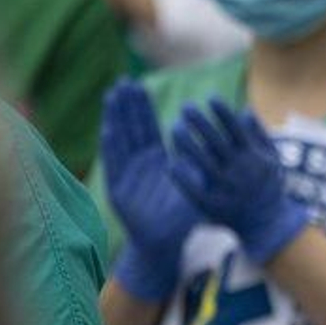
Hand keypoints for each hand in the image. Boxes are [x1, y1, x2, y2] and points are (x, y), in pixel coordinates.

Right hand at [100, 79, 199, 301]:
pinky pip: (114, 164)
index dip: (142, 108)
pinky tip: (109, 128)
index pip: (148, 128)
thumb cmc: (182, 217)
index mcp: (157, 161)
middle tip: (123, 81)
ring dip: (115, 119)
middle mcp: (139, 165)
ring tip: (112, 96)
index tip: (139, 84)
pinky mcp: (117, 189)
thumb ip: (199, 165)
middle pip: (131, 129)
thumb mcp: (196, 186)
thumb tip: (216, 142)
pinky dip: (111, 146)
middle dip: (126, 106)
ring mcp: (126, 175)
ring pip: (120, 141)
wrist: (165, 243)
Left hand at [170, 98, 308, 264]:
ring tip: (174, 127)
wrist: (267, 225)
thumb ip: (259, 135)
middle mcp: (240, 171)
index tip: (210, 97)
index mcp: (254, 157)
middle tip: (185, 106)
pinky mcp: (213, 205)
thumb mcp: (272, 159)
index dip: (223, 113)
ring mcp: (226, 188)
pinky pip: (195, 189)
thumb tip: (244, 111)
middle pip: (217, 142)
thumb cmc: (268, 186)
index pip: (236, 130)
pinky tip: (171, 162)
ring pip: (203, 162)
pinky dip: (183, 177)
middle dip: (201, 122)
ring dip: (187, 143)